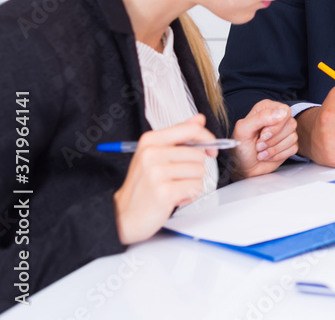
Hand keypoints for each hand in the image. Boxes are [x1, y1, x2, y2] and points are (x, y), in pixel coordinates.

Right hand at [113, 114, 215, 244]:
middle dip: (193, 169)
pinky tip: (174, 198)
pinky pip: (196, 187)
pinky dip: (189, 195)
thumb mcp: (156, 154)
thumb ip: (179, 135)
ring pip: (199, 172)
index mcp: (150, 140)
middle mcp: (152, 153)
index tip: (210, 149)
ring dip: (191, 183)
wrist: (124, 215)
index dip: (207, 139)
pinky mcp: (164, 191)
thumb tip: (199, 119)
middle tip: (175, 179)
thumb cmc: (143, 185)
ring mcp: (157, 172)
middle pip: (198, 155)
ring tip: (173, 188)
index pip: (191, 129)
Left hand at [230, 100, 297, 179]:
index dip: (276, 125)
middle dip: (273, 139)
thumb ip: (261, 117)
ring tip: (261, 151)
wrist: (241, 166)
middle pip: (291, 124)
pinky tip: (268, 155)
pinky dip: (278, 155)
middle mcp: (277, 118)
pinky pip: (293, 148)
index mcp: (267, 109)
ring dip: (274, 148)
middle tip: (259, 144)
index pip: (284, 110)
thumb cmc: (239, 147)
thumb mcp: (243, 130)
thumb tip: (281, 113)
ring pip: (293, 137)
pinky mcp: (289, 145)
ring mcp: (285, 132)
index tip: (263, 134)